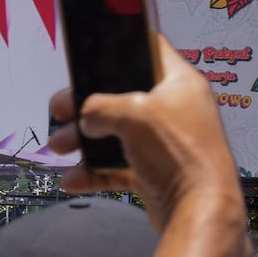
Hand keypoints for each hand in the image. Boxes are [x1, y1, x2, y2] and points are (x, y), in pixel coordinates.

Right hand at [47, 34, 240, 228]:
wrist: (198, 210)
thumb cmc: (176, 151)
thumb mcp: (130, 113)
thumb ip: (99, 107)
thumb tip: (87, 118)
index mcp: (179, 83)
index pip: (151, 49)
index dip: (121, 47)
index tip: (91, 56)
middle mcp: (174, 109)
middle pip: (121, 96)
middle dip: (86, 105)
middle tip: (59, 110)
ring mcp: (165, 143)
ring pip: (116, 133)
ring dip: (84, 140)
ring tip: (59, 148)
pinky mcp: (156, 172)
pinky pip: (118, 166)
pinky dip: (95, 171)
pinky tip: (73, 179)